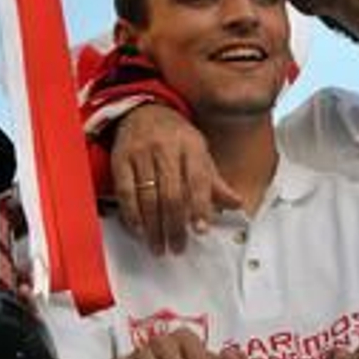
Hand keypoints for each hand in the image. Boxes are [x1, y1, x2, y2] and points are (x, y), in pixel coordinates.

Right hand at [110, 104, 242, 254]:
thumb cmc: (177, 138)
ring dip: (153, 226)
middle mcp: (166, 148)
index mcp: (192, 146)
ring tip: (158, 246)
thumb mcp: (200, 153)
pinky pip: (125, 191)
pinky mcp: (120, 159)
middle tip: (177, 247)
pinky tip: (138, 229)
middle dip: (175, 225)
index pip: (198, 180)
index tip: (201, 230)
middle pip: (172, 193)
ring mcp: (141, 153)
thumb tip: (237, 205)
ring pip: (148, 196)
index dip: (200, 206)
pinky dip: (132, 214)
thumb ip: (215, 182)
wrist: (143, 111)